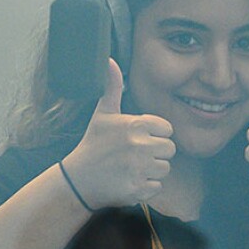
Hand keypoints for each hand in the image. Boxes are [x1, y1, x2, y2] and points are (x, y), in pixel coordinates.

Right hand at [62, 58, 175, 208]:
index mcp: (135, 125)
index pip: (167, 130)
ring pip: (164, 169)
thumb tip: (109, 60)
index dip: (155, 135)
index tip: (137, 139)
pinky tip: (128, 181)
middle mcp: (139, 145)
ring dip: (150, 171)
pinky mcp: (137, 189)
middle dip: (155, 154)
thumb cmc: (93, 144)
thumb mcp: (102, 114)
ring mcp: (139, 168)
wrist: (78, 180)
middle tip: (133, 156)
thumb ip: (112, 87)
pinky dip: (145, 187)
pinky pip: (157, 187)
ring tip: (130, 168)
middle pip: (169, 150)